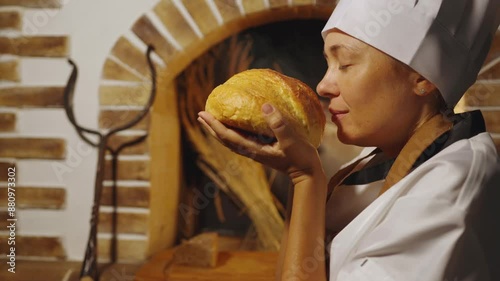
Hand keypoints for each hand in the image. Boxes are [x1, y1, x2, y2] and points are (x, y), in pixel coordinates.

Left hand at [197, 103, 323, 181]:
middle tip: (200, 114)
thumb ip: (278, 124)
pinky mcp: (262, 149)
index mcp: (253, 149)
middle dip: (212, 127)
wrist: (307, 173)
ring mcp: (256, 150)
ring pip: (232, 140)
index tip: (203, 114)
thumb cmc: (300, 157)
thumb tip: (264, 106)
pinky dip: (233, 131)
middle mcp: (251, 150)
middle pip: (225, 139)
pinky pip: (242, 139)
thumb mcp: (290, 140)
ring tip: (211, 119)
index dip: (214, 125)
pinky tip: (235, 124)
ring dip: (220, 129)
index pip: (227, 136)